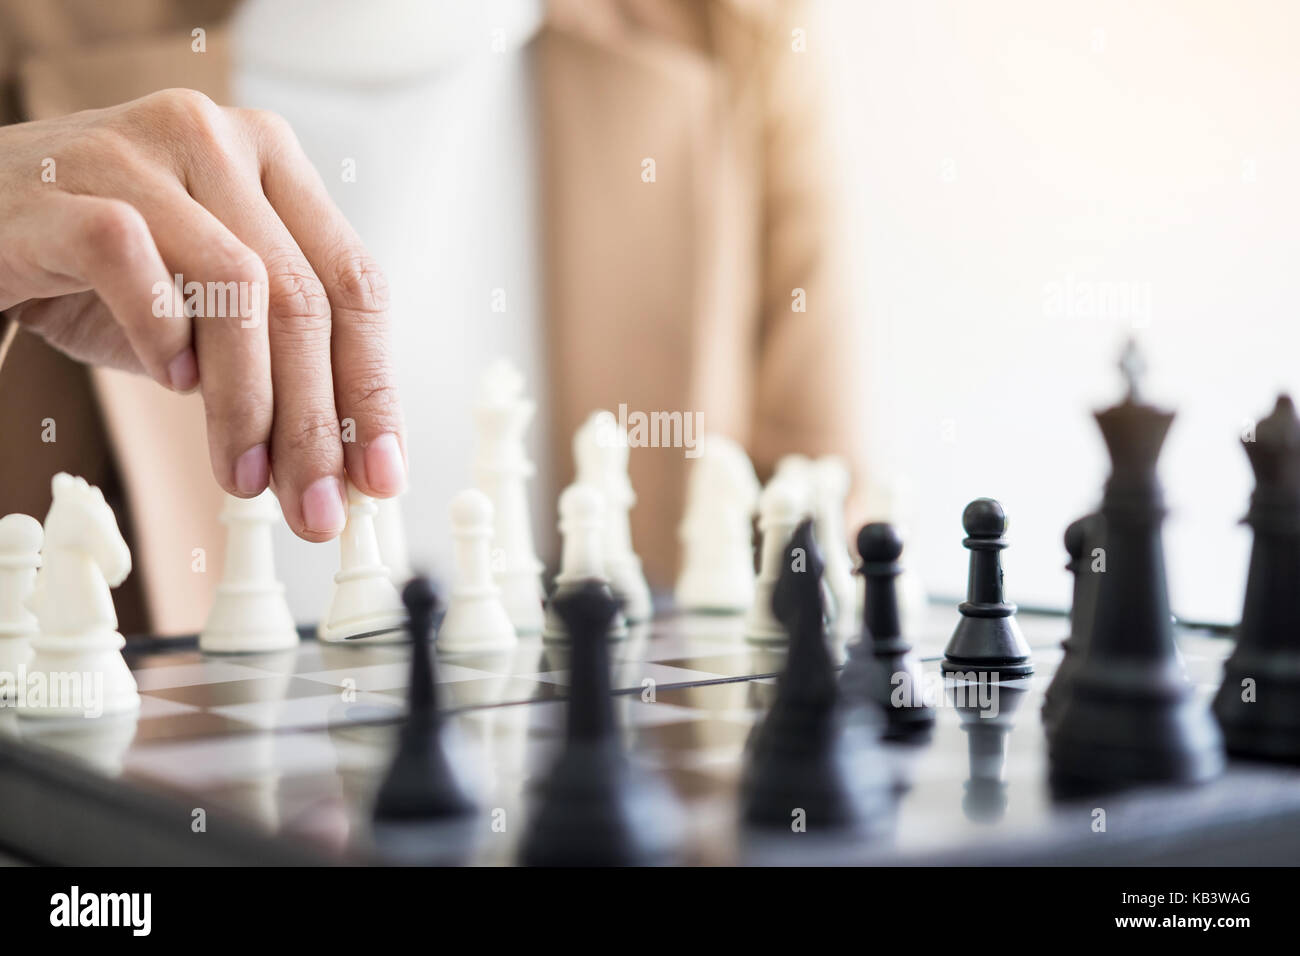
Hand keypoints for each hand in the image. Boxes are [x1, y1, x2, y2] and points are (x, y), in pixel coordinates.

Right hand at [0, 88, 404, 540]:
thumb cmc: (94, 269)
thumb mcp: (208, 311)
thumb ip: (276, 361)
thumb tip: (341, 462)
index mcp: (272, 162)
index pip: (355, 284)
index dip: (374, 388)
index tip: (379, 474)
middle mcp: (219, 140)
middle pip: (304, 298)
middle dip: (317, 422)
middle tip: (317, 507)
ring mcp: (142, 153)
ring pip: (238, 288)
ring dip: (249, 404)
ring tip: (244, 475)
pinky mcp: (69, 186)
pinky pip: (136, 266)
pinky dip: (162, 336)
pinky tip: (169, 381)